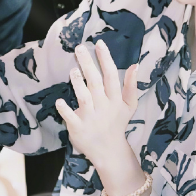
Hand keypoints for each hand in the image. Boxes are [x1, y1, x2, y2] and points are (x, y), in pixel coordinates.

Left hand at [54, 41, 138, 165]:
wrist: (109, 151)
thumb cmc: (116, 123)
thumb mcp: (128, 105)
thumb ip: (131, 86)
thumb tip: (135, 65)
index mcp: (115, 99)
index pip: (111, 76)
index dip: (105, 59)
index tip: (99, 43)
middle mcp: (103, 107)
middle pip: (95, 83)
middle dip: (88, 65)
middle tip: (79, 48)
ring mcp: (90, 118)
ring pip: (84, 98)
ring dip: (78, 84)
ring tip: (73, 70)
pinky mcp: (78, 128)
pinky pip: (71, 118)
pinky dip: (65, 111)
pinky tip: (60, 101)